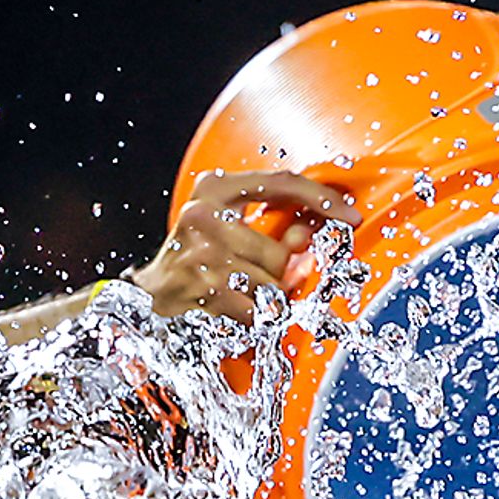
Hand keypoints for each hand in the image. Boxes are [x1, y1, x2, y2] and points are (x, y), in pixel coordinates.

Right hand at [128, 169, 353, 320]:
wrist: (147, 289)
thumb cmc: (195, 254)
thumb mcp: (228, 225)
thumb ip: (271, 224)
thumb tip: (308, 235)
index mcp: (215, 189)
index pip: (282, 183)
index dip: (321, 198)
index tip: (350, 214)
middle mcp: (204, 215)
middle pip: (280, 253)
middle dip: (281, 274)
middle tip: (263, 276)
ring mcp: (200, 253)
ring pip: (270, 285)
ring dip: (267, 297)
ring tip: (242, 291)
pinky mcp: (199, 287)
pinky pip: (253, 310)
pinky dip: (253, 316)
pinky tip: (235, 307)